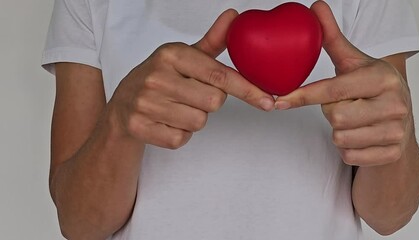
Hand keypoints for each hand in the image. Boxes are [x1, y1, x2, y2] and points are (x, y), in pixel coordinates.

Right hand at [110, 9, 274, 148]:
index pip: (219, 75)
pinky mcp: (139, 127)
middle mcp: (156, 77)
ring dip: (194, 119)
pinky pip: (180, 139)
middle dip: (210, 103)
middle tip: (192, 96)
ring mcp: (145, 103)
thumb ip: (213, 41)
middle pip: (213, 102)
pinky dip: (179, 134)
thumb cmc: (161, 78)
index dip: (247, 89)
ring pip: (198, 122)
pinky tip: (166, 122)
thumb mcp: (184, 57)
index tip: (267, 101)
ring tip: (177, 108)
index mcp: (171, 55)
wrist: (122, 105)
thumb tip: (234, 16)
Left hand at [275, 1, 411, 166]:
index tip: (281, 101)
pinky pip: (350, 156)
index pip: (334, 89)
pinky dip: (347, 149)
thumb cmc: (371, 89)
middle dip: (331, 113)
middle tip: (345, 105)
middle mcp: (395, 104)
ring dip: (339, 132)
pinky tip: (360, 136)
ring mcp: (396, 131)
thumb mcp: (354, 63)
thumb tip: (316, 6)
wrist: (400, 122)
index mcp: (382, 79)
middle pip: (336, 117)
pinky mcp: (392, 153)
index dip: (304, 95)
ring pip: (341, 138)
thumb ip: (332, 38)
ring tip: (355, 120)